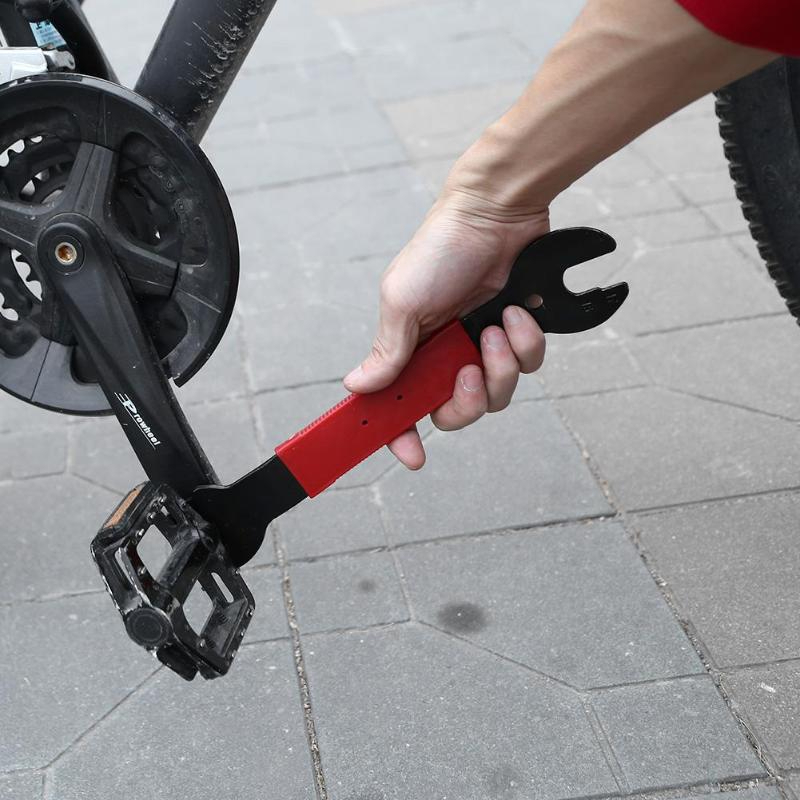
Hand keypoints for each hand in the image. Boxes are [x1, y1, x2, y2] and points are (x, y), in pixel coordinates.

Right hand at [344, 188, 548, 469]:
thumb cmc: (441, 249)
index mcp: (411, 349)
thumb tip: (357, 387)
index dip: (401, 435)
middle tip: (469, 371)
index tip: (412, 455)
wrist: (496, 213)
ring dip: (500, 366)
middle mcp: (445, 354)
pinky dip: (525, 342)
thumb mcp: (403, 300)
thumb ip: (387, 350)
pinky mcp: (516, 336)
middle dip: (467, 401)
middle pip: (455, 412)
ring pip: (497, 395)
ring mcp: (482, 346)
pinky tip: (516, 312)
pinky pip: (528, 366)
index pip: (400, 405)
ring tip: (497, 327)